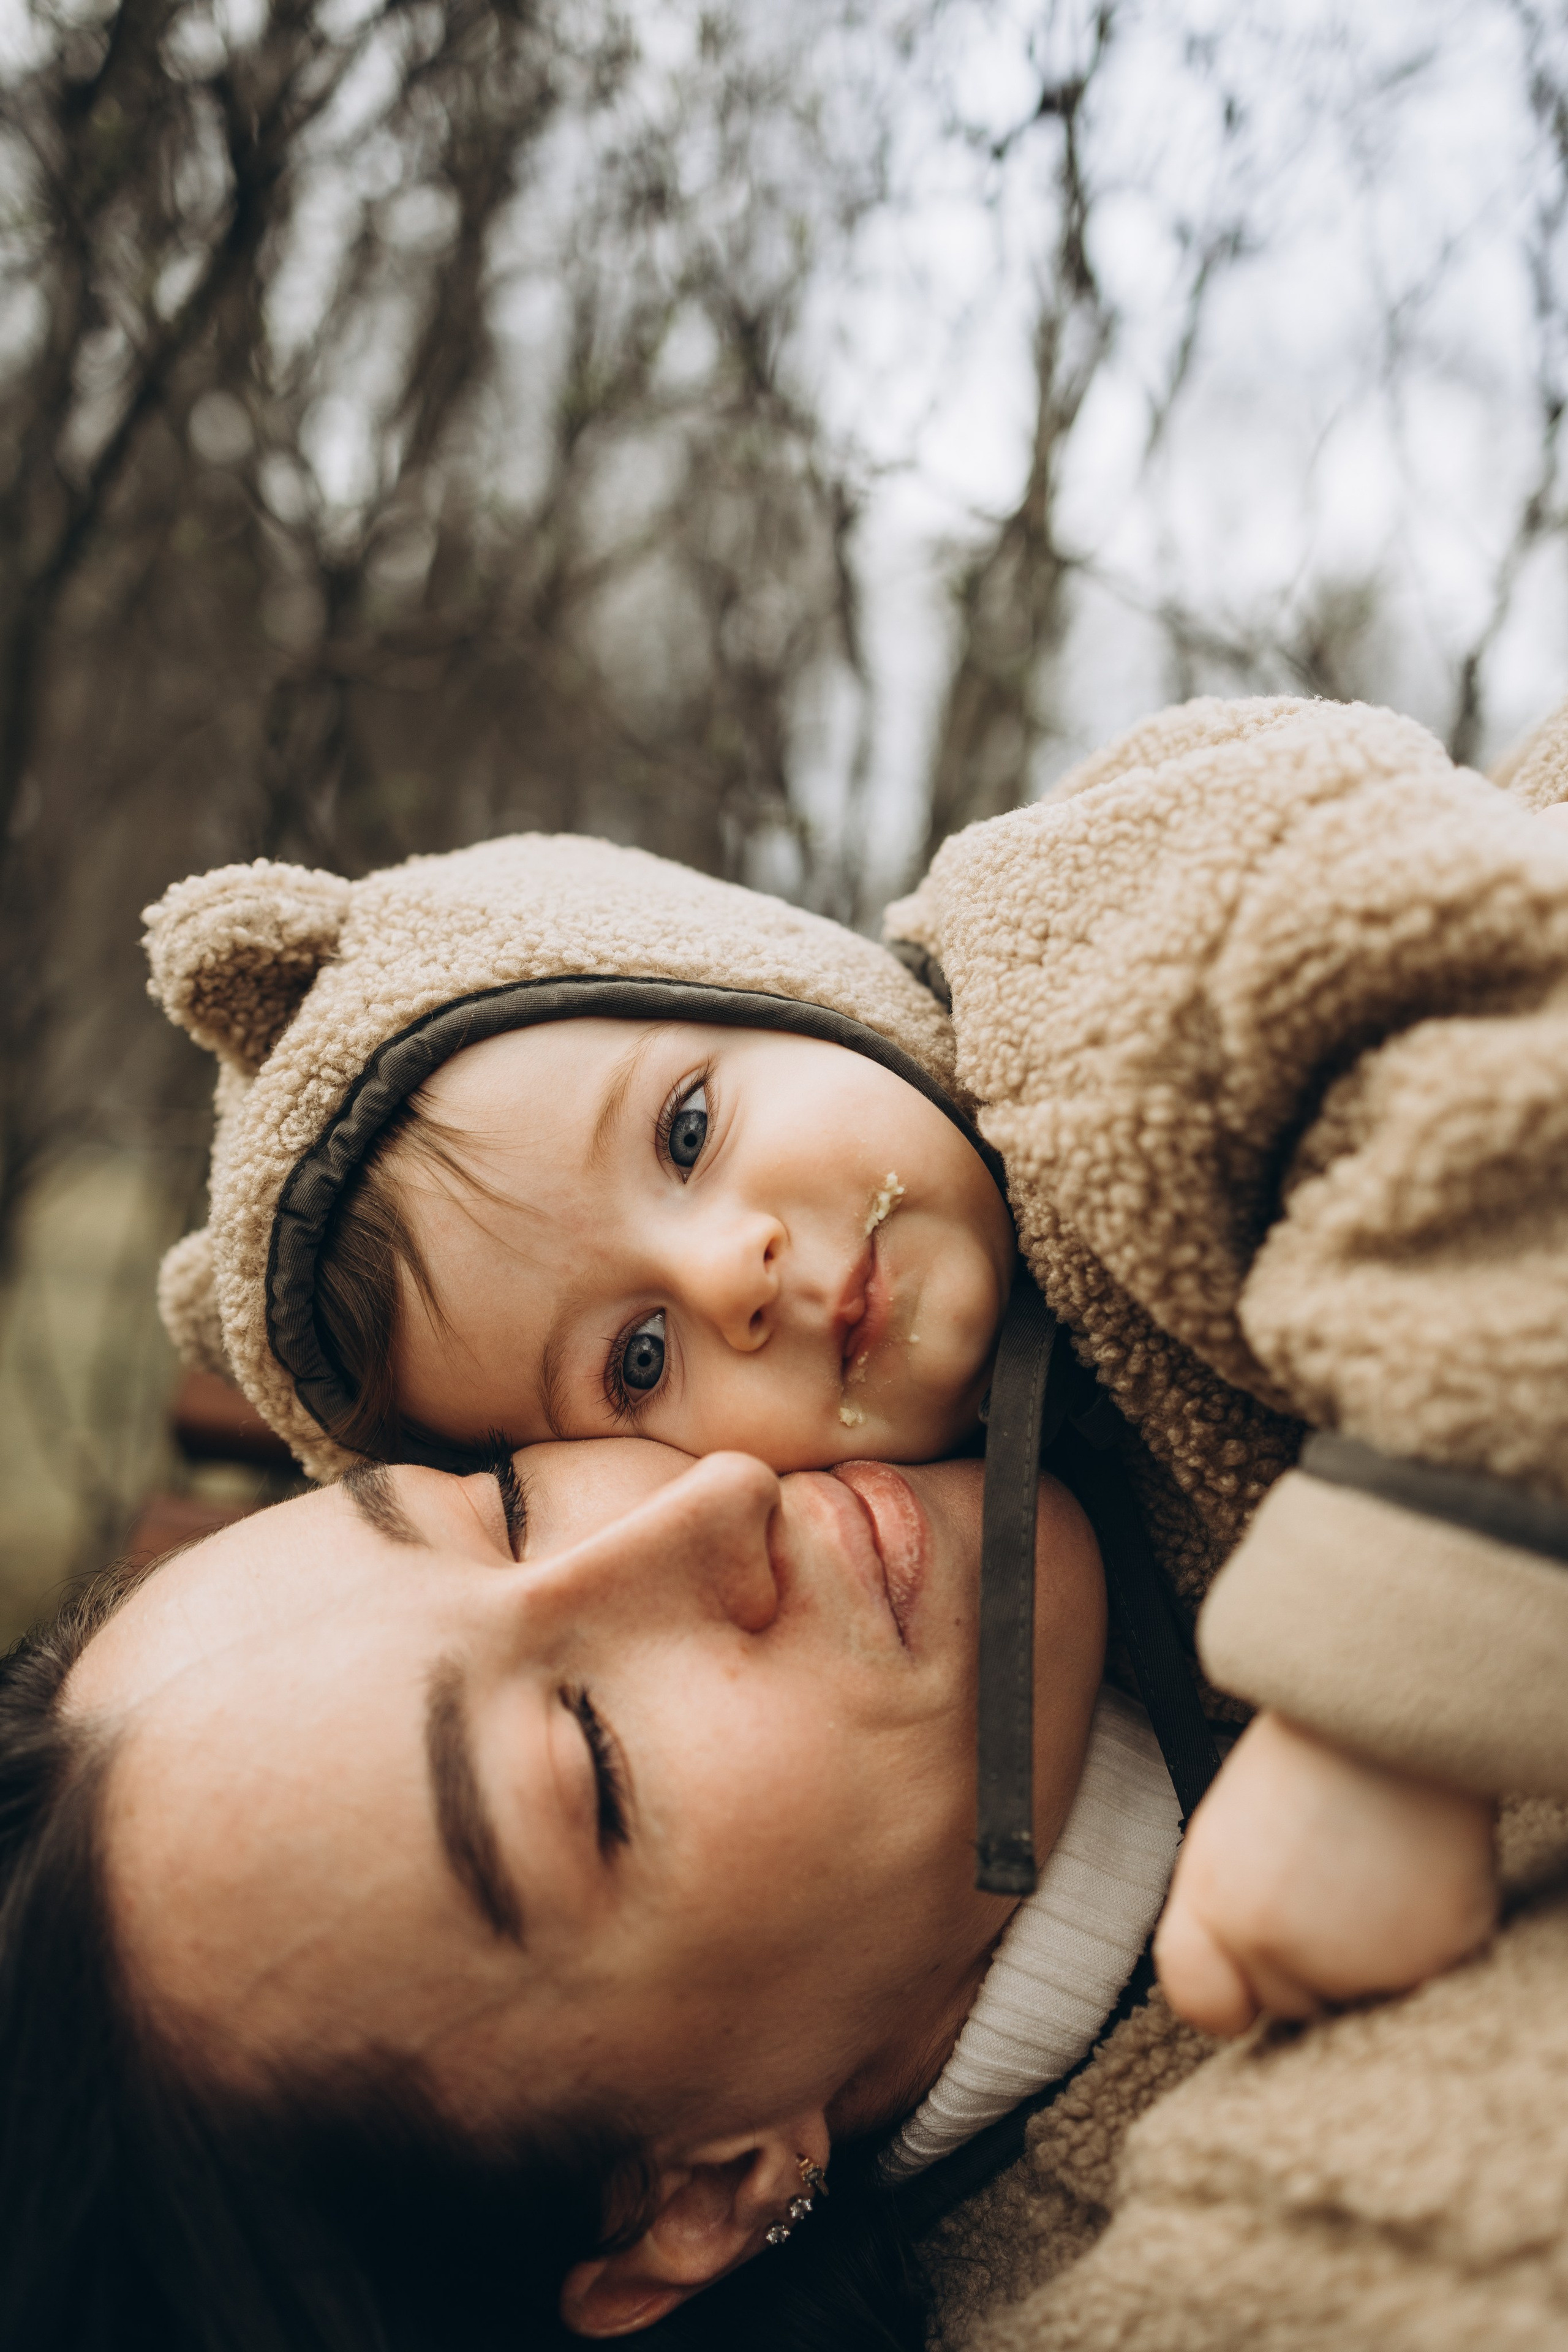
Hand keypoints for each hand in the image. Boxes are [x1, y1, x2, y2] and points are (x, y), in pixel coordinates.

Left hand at [1153, 1711, 1497, 2036]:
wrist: (1384, 1699)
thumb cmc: (1306, 1757)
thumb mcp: (1225, 1832)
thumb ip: (1221, 1915)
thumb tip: (1234, 1985)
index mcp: (1216, 1906)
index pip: (1204, 2000)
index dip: (1229, 1989)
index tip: (1250, 1966)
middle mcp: (1277, 1944)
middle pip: (1291, 2000)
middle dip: (1309, 1955)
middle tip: (1328, 1871)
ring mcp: (1361, 1957)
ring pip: (1361, 1992)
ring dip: (1371, 1948)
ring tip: (1372, 1865)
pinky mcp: (1437, 1950)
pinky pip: (1431, 1970)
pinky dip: (1430, 1932)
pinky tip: (1418, 1872)